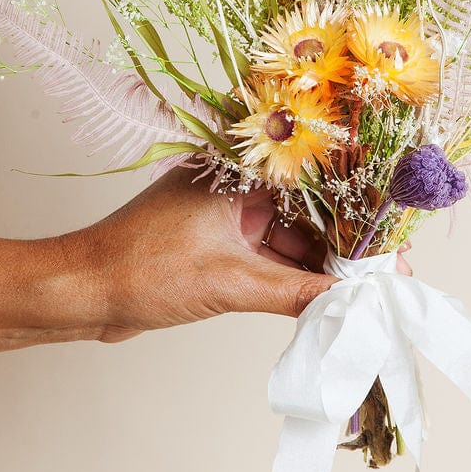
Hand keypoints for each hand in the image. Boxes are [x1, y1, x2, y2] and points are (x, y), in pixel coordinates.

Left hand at [69, 166, 411, 342]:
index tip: (389, 232)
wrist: (81, 294)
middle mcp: (234, 184)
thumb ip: (295, 292)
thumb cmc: (139, 269)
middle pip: (308, 208)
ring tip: (364, 288)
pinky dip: (296, 276)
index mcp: (236, 168)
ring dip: (323, 263)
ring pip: (291, 235)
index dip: (356, 206)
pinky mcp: (218, 245)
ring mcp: (226, 216)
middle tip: (386, 270)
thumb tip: (348, 303)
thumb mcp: (230, 282)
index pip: (315, 176)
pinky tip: (327, 296)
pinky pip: (270, 255)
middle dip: (345, 241)